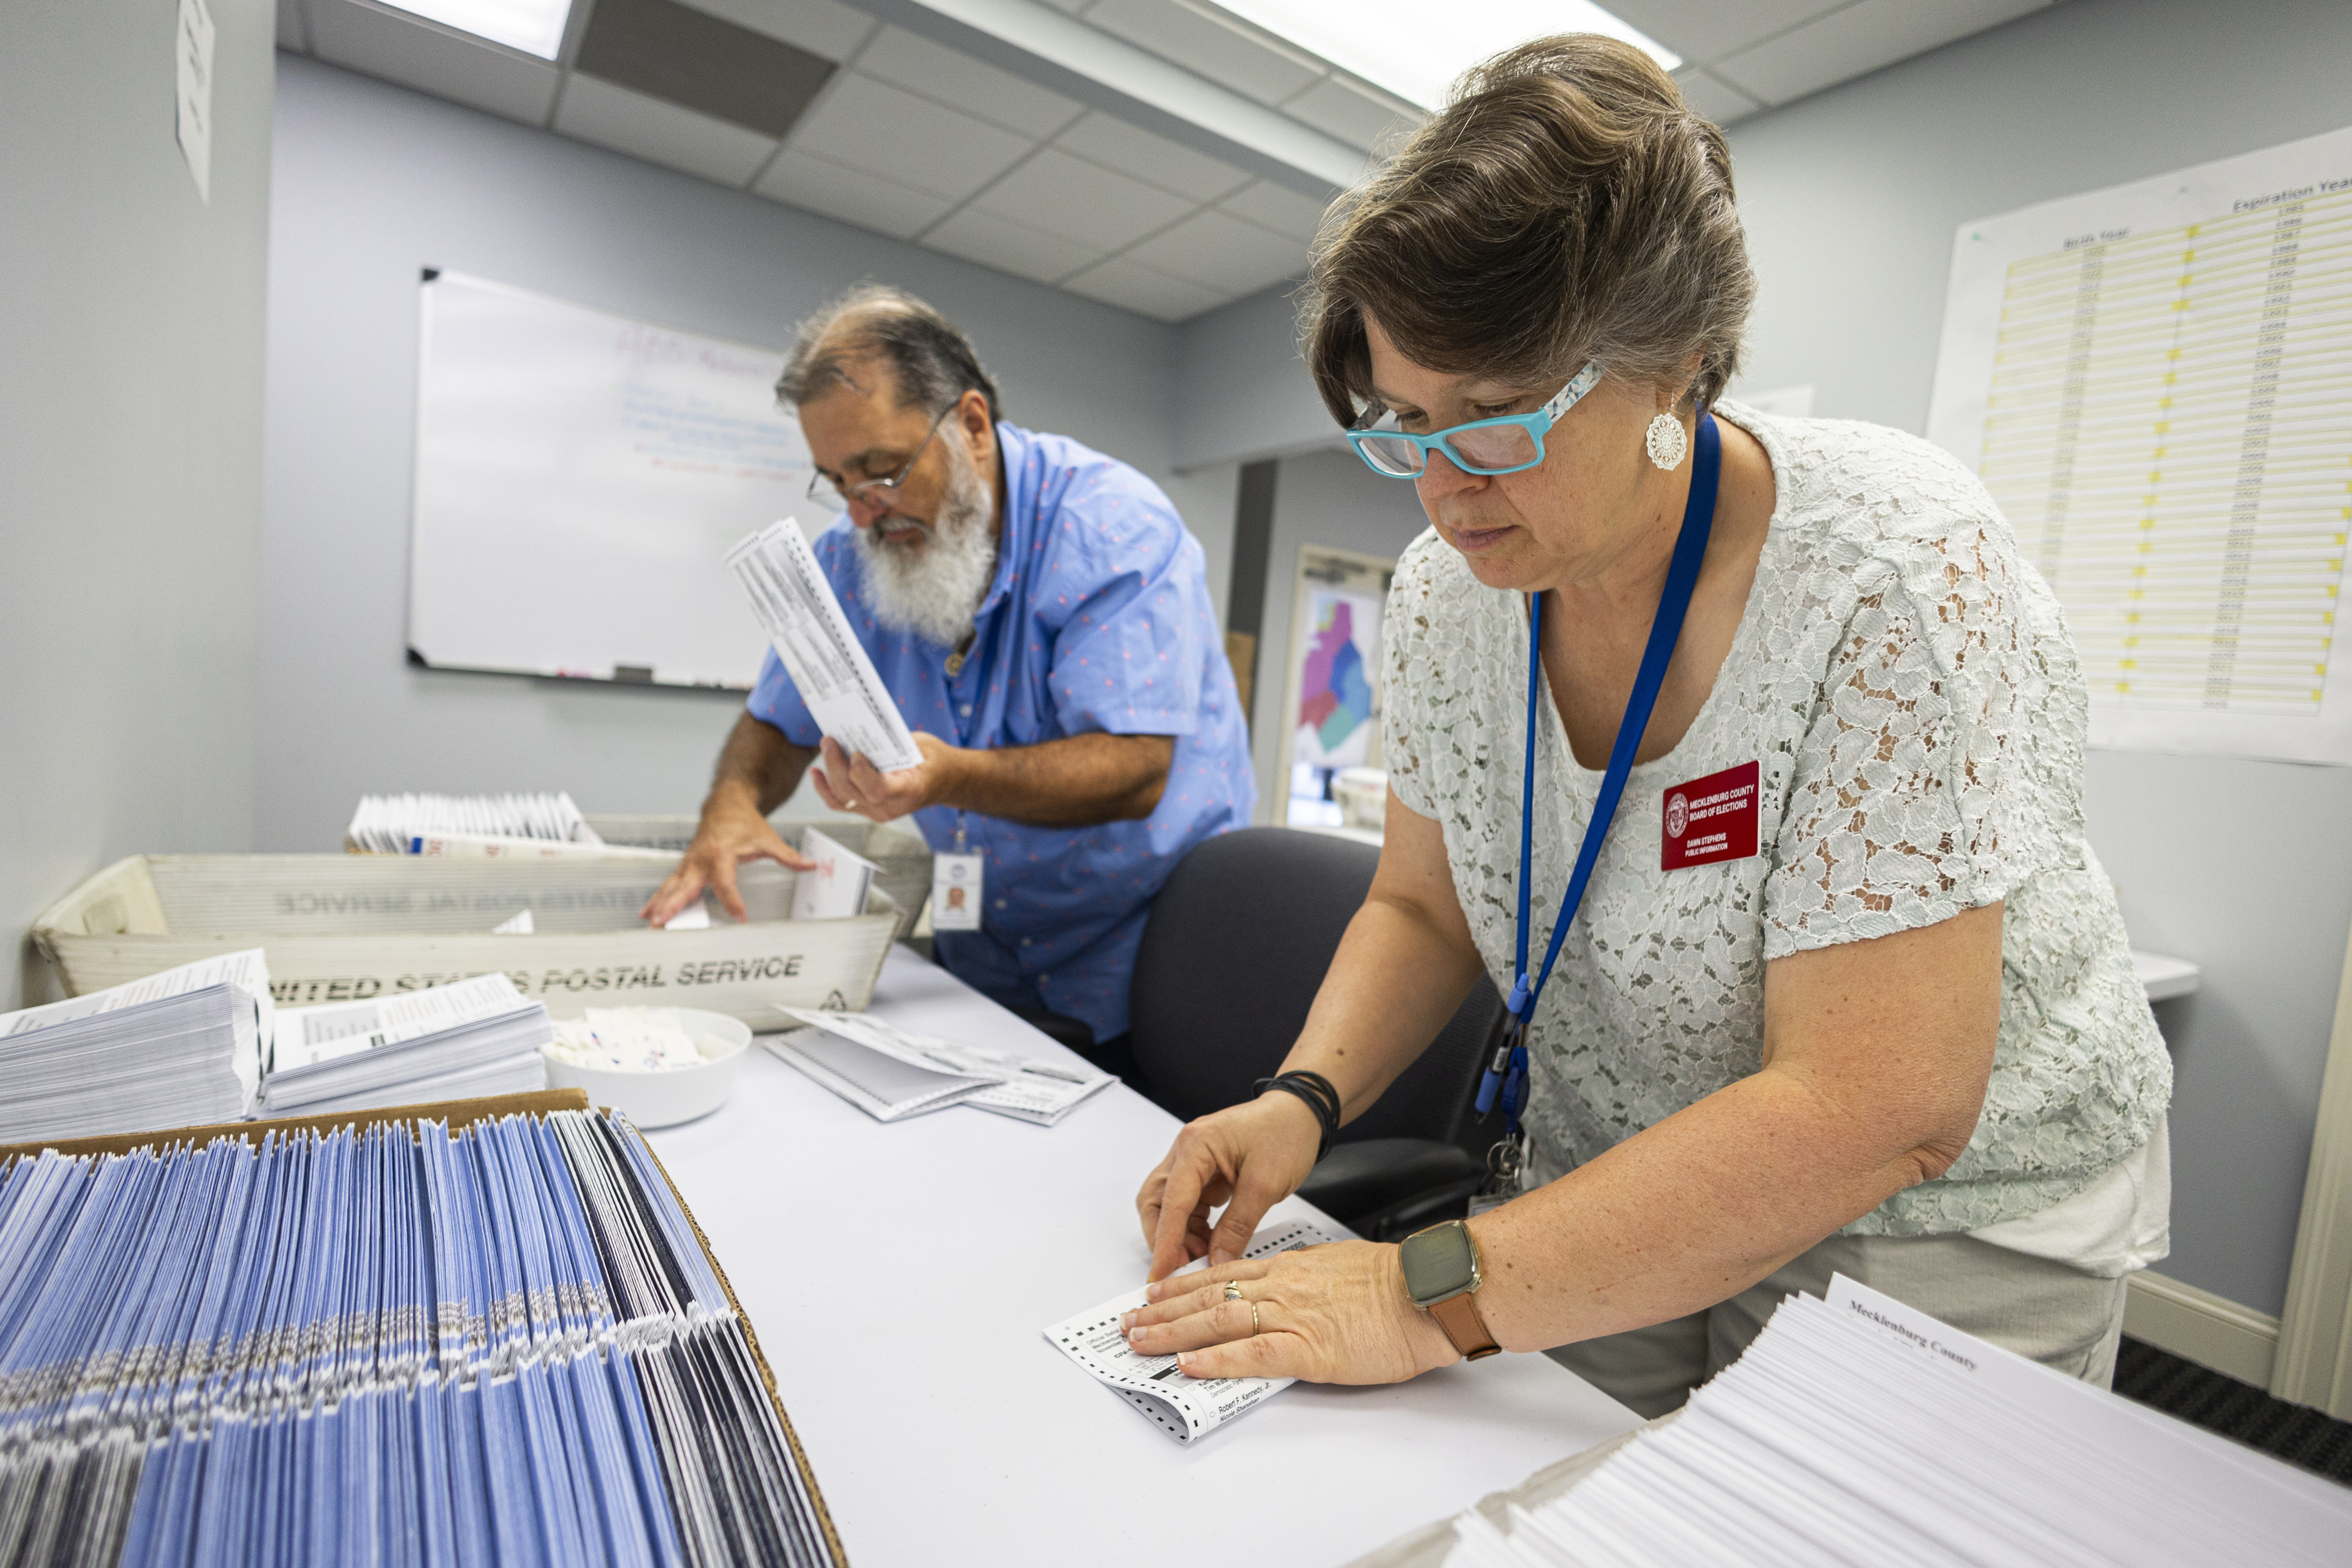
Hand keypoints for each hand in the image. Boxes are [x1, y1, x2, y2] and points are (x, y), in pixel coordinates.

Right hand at [639, 796, 813, 925]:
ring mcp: (690, 862)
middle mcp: (701, 859)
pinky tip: (647, 913)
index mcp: (721, 853)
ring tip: (649, 925)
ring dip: (660, 905)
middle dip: (672, 905)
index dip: (732, 901)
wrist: (726, 802)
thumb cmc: (745, 822)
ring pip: (672, 886)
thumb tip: (810, 866)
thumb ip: (787, 856)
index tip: (740, 918)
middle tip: (661, 923)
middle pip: (685, 886)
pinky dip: (659, 897)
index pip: (725, 883)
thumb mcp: (767, 838)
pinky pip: (670, 883)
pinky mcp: (686, 865)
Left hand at [807, 733, 962, 822]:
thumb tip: (861, 730)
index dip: (861, 773)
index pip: (877, 790)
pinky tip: (816, 773)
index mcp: (909, 791)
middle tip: (830, 741)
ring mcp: (876, 811)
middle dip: (836, 765)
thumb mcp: (920, 747)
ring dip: (829, 772)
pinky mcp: (866, 808)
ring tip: (826, 747)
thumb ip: (892, 744)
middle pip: (852, 792)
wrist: (942, 780)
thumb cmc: (932, 760)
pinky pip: (840, 803)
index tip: (856, 753)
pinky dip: (824, 788)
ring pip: (842, 797)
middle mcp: (890, 807)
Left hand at [1117, 1241, 1458, 1384]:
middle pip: (1208, 1297)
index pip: (1223, 1275)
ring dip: (1173, 1334)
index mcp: (1291, 1268)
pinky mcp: (1309, 1348)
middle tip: (1129, 1323)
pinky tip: (1188, 1365)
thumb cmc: (1397, 1282)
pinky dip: (1216, 1360)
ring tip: (1139, 1342)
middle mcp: (1282, 1287)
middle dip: (1163, 1311)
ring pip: (1218, 1322)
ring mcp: (1292, 1316)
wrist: (1429, 1291)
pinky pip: (1252, 1354)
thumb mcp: (1340, 1266)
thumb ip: (1307, 1275)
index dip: (1183, 1286)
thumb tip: (1287, 1285)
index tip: (1155, 1294)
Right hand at [1136, 1093, 1322, 1281]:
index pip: (1171, 1202)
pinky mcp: (1205, 1172)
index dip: (1165, 1242)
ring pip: (1169, 1206)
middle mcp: (1187, 1150)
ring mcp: (1194, 1161)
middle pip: (1156, 1201)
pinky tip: (1209, 1243)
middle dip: (1163, 1238)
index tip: (1160, 1273)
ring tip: (1201, 1257)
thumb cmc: (1286, 1133)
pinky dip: (1194, 1227)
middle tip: (1180, 1268)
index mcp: (1196, 1145)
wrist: (1302, 1114)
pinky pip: (1189, 1205)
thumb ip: (1238, 1226)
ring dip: (1179, 1235)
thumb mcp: (1265, 1185)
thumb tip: (1217, 1260)